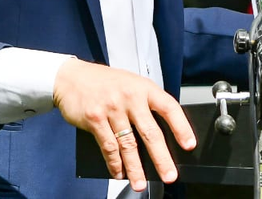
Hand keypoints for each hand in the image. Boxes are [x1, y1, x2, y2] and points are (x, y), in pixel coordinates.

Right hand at [53, 59, 194, 190]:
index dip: (181, 127)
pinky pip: (108, 146)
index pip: (169, 107)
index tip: (189, 145)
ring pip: (128, 144)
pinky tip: (119, 173)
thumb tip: (159, 137)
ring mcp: (112, 108)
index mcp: (144, 87)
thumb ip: (145, 105)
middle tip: (169, 175)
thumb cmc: (106, 83)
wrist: (72, 77)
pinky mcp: (94, 118)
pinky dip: (114, 163)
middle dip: (161, 158)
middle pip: (150, 132)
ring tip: (140, 184)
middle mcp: (130, 96)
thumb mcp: (131, 85)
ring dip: (135, 168)